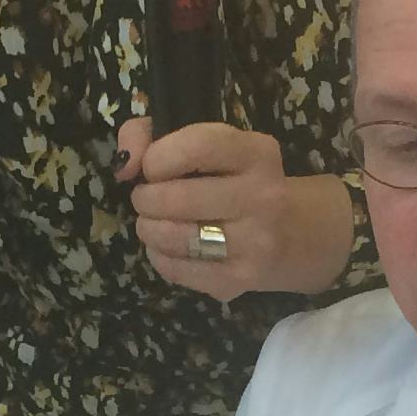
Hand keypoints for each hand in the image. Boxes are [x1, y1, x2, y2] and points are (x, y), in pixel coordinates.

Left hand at [118, 118, 356, 301]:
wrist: (292, 234)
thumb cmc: (234, 181)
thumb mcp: (205, 143)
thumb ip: (150, 134)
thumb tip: (124, 165)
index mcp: (258, 153)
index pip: (197, 146)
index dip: (158, 157)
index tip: (152, 167)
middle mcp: (264, 197)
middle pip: (176, 198)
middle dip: (146, 198)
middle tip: (149, 199)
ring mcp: (255, 243)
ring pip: (173, 237)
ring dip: (148, 228)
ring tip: (154, 221)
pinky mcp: (239, 280)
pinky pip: (176, 270)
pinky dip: (159, 257)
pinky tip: (169, 247)